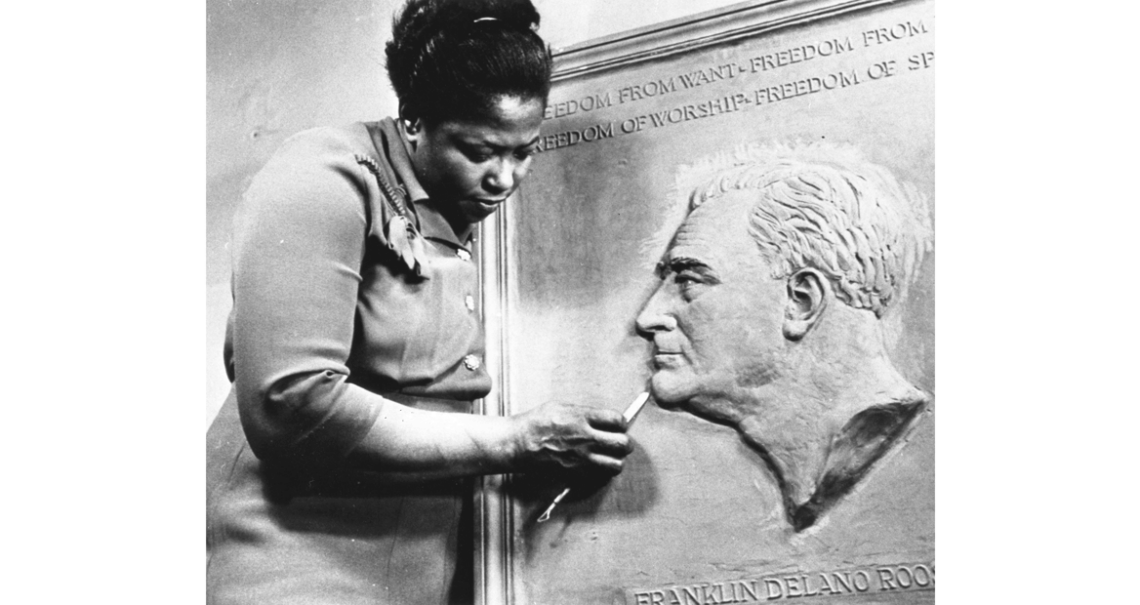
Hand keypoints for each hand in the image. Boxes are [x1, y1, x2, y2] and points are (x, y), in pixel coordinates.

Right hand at [509, 402, 631, 476]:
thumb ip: (586, 413)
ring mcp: (581, 459)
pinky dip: (603, 470)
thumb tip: (604, 419)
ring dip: (617, 459)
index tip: (617, 424)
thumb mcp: (562, 407)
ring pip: (616, 464)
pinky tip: (596, 462)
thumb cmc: (537, 422)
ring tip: (609, 454)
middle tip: (619, 440)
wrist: (519, 443)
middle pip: (622, 444)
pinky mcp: (576, 473)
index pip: (617, 420)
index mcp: (582, 418)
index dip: (621, 422)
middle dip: (625, 442)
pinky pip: (601, 475)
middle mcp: (585, 439)